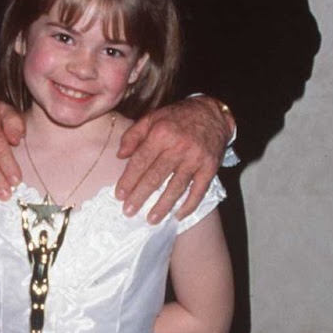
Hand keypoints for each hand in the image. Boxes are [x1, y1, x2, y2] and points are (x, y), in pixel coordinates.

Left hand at [115, 97, 230, 222]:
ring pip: (176, 187)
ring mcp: (195, 159)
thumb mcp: (153, 118)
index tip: (119, 196)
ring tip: (151, 219)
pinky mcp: (210, 168)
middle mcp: (178, 147)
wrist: (213, 113)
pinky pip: (199, 190)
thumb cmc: (177, 117)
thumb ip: (133, 135)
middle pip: (155, 177)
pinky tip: (178, 216)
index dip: (129, 180)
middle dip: (140, 197)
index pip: (141, 161)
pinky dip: (189, 205)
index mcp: (161, 133)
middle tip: (129, 212)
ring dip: (163, 206)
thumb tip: (120, 155)